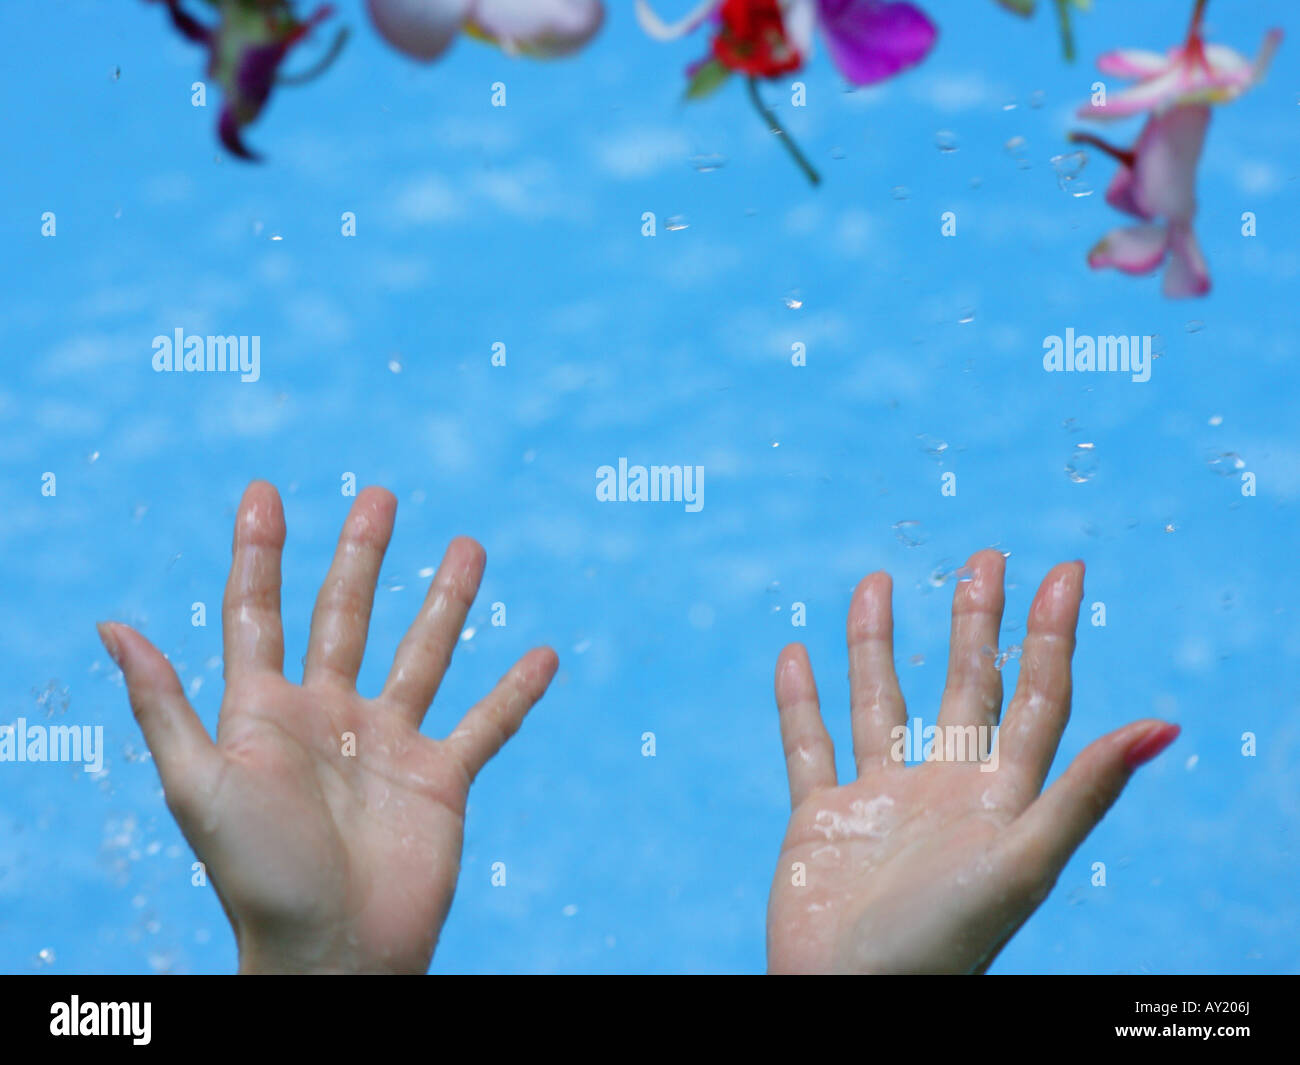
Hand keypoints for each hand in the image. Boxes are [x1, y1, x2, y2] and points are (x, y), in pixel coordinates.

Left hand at [97, 481, 557, 973]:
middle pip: (344, 617)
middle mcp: (328, 717)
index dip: (258, 553)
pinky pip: (486, 723)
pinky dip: (516, 691)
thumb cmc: (257, 878)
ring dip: (446, 602)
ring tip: (469, 546)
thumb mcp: (200, 785)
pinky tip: (543, 654)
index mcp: (265, 714)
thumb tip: (111, 624)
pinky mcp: (441, 778)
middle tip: (380, 496)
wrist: (335, 955)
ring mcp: (388, 745)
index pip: (258, 614)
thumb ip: (164, 705)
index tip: (264, 491)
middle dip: (361, 555)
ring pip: (423, 654)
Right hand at [766, 550, 1178, 973]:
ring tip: (876, 581)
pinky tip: (795, 654)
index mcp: (997, 799)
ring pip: (880, 703)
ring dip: (877, 644)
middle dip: (976, 623)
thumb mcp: (1020, 865)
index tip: (1065, 571)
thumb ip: (1080, 793)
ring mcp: (879, 802)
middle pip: (965, 689)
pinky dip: (798, 702)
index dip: (1051, 635)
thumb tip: (1161, 725)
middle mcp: (943, 790)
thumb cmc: (941, 946)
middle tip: (985, 557)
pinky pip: (808, 746)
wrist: (847, 1000)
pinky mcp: (819, 818)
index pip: (1035, 699)